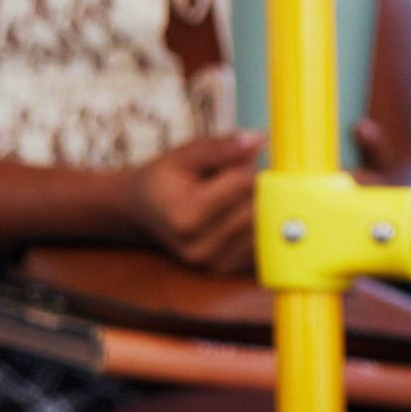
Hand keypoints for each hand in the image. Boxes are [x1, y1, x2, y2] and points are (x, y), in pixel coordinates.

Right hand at [123, 131, 259, 273]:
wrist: (143, 213)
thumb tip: (259, 140)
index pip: (244, 184)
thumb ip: (221, 148)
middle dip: (259, 189)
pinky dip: (262, 228)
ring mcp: (215, 264)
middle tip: (239, 180)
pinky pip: (264, 246)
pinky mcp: (228, 271)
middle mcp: (200, 247)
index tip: (236, 162)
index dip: (248, 167)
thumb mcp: (185, 155)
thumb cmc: (167, 178)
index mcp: (185, 216)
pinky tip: (241, 217)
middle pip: (258, 208)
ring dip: (263, 209)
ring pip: (266, 228)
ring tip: (236, 199)